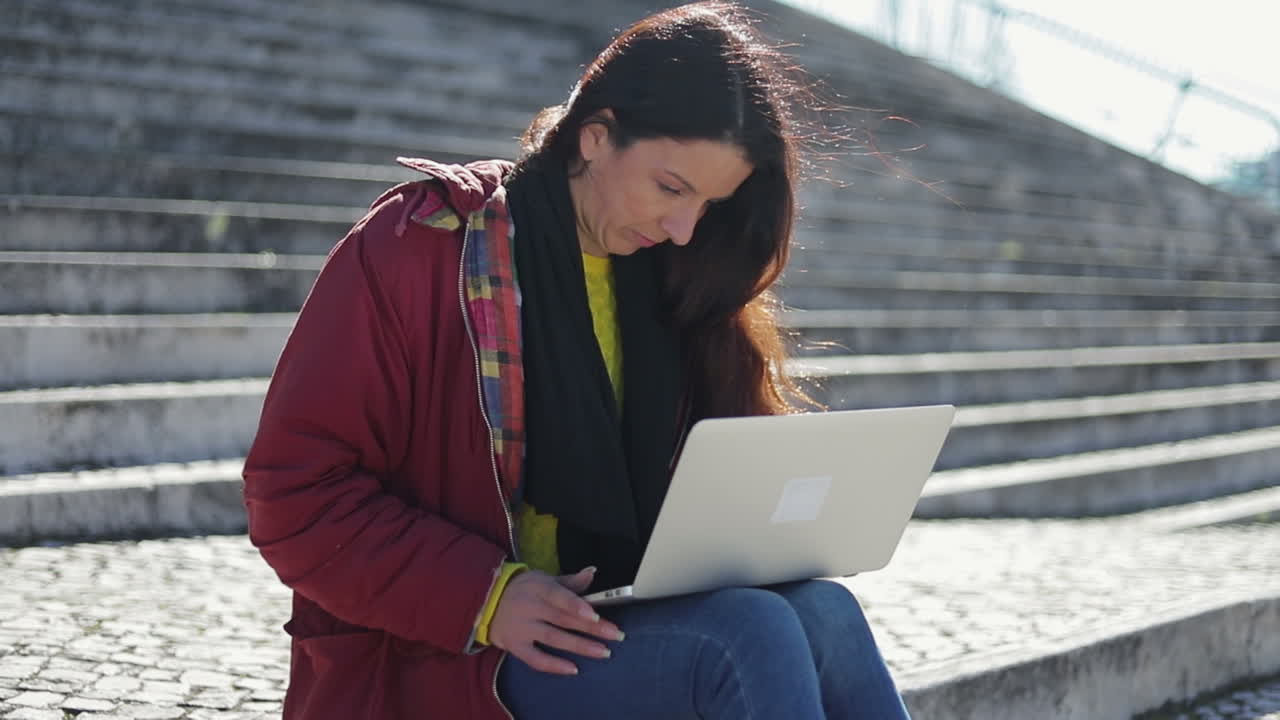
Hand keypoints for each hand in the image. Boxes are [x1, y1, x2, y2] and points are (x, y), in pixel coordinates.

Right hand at [488, 566, 624, 674]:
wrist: (486, 601)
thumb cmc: (523, 589)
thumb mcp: (544, 580)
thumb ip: (569, 581)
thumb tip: (592, 572)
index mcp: (539, 588)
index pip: (559, 596)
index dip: (577, 606)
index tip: (597, 615)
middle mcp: (530, 608)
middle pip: (564, 619)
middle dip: (592, 628)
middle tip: (615, 635)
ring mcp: (522, 628)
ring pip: (554, 639)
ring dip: (580, 646)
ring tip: (603, 652)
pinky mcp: (515, 646)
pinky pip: (536, 659)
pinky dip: (554, 665)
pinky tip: (574, 669)